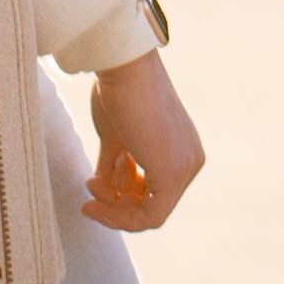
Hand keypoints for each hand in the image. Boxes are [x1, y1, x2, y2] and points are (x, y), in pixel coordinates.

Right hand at [81, 50, 203, 231]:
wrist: (123, 66)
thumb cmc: (118, 91)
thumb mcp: (116, 137)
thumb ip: (116, 167)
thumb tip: (102, 192)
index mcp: (184, 148)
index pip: (156, 191)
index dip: (121, 197)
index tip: (92, 185)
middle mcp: (192, 159)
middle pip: (154, 205)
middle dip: (116, 203)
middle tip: (90, 185)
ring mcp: (186, 167)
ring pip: (150, 214)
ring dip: (113, 205)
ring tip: (93, 180)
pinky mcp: (173, 173)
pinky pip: (149, 216)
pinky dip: (118, 216)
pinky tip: (93, 199)